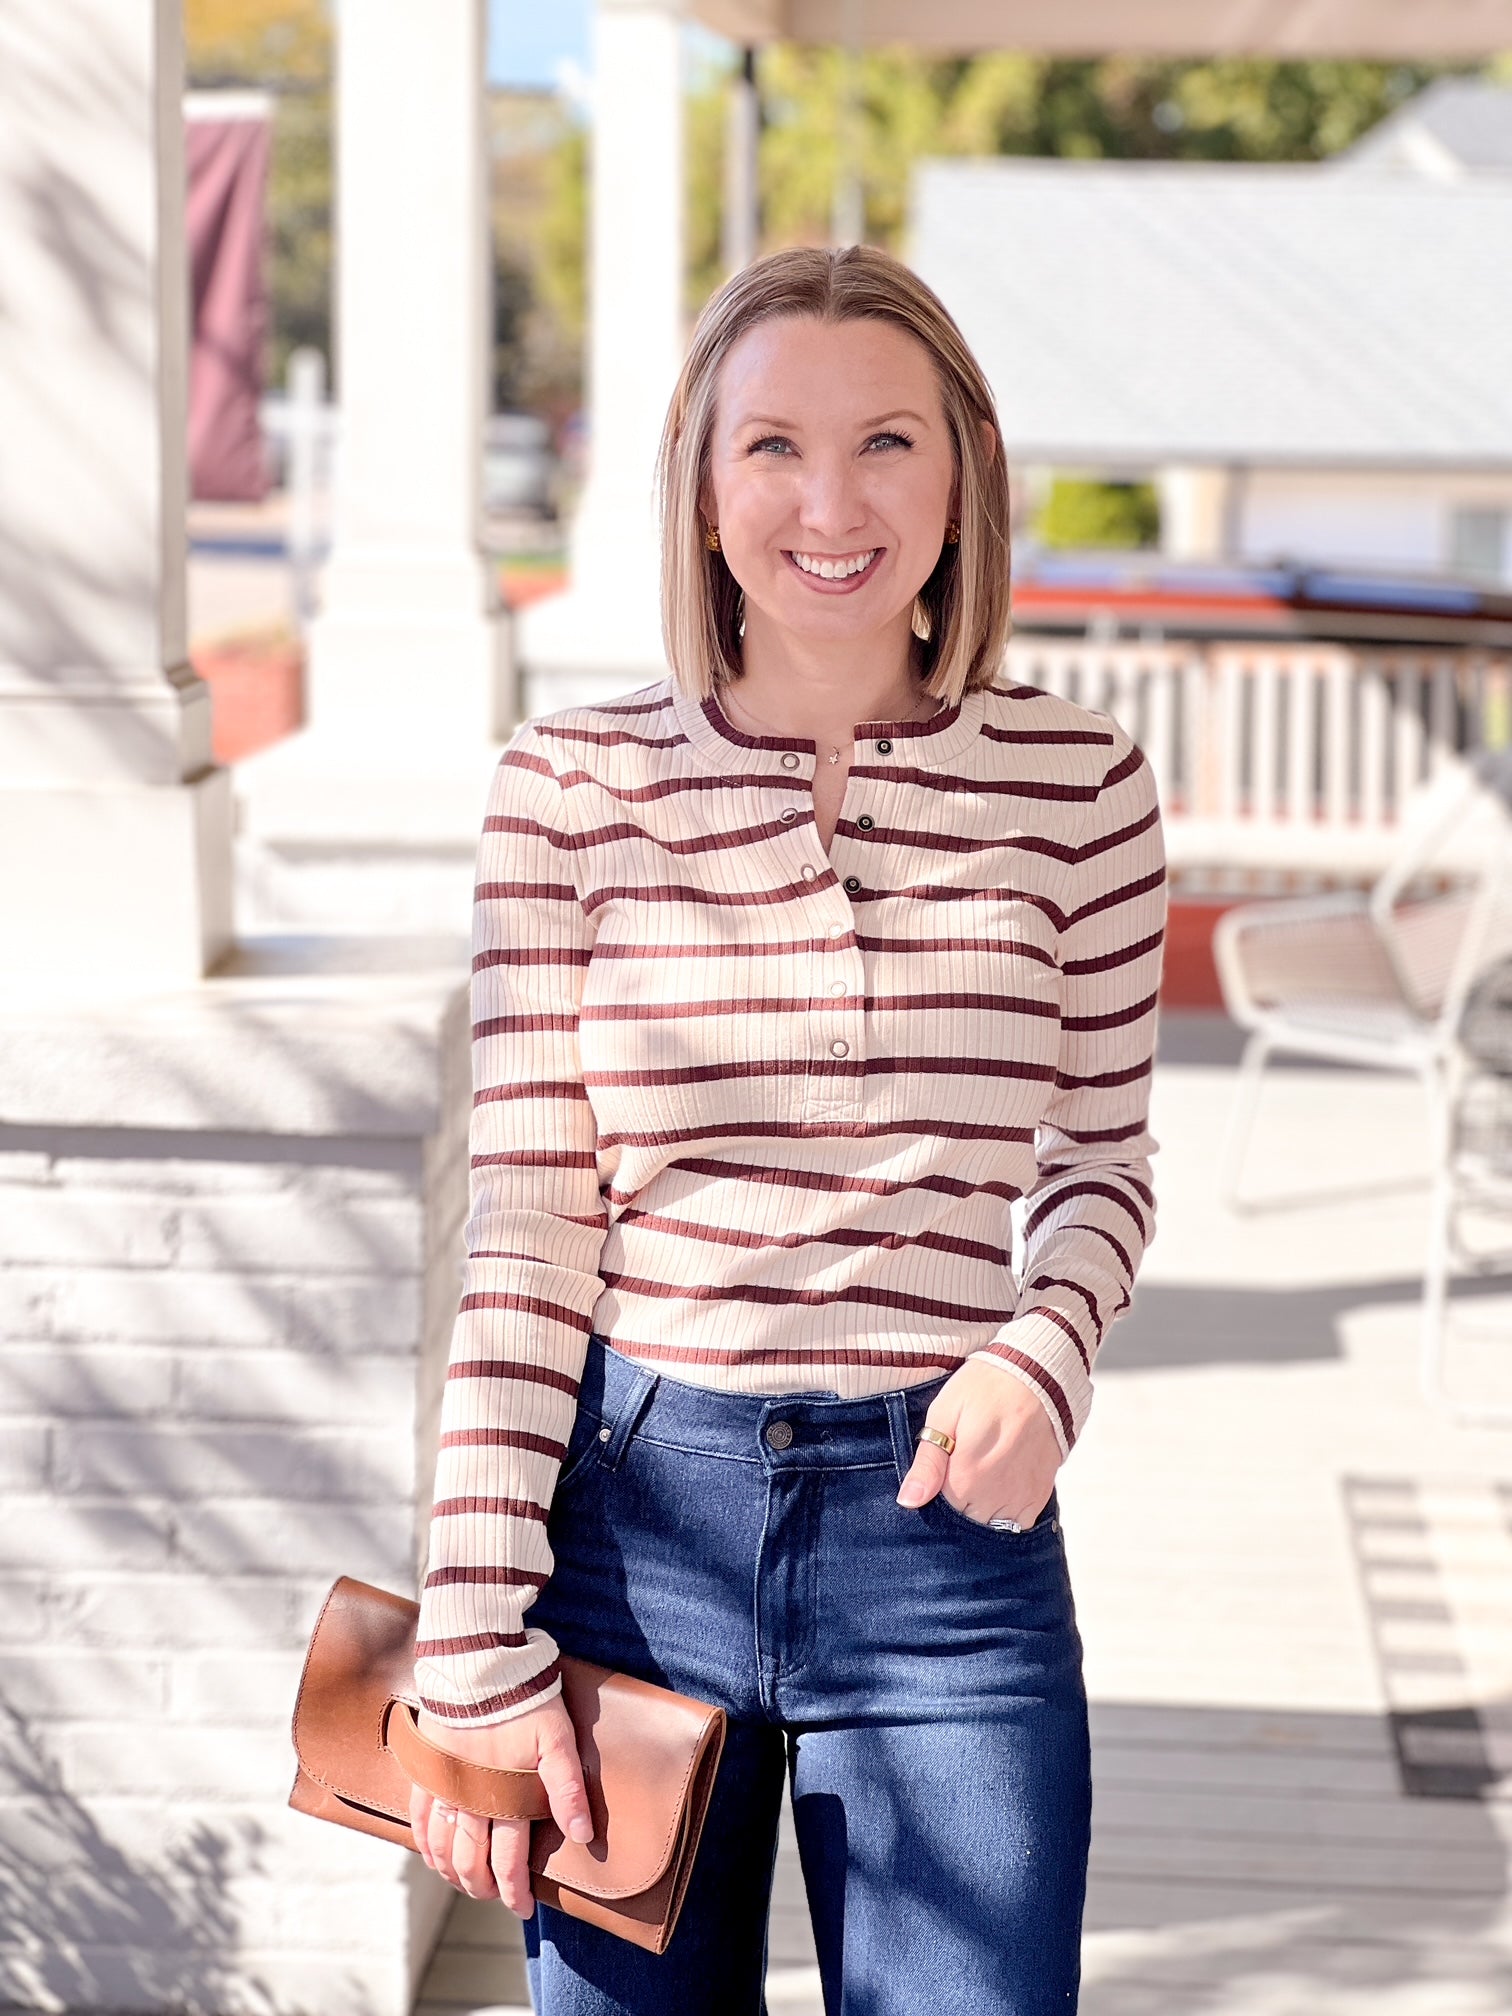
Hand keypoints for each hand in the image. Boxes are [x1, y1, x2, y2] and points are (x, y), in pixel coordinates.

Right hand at [408, 1693, 591, 1918]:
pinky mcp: (426, 1770)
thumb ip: (568, 1789)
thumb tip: (581, 1835)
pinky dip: (425, 1844)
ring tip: (466, 1884)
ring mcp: (444, 1787)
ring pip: (443, 1848)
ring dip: (453, 1873)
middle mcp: (470, 1802)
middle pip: (472, 1862)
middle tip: (497, 1898)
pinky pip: (419, 1818)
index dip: (515, 1892)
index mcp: (505, 1798)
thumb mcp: (557, 1739)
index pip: (509, 1862)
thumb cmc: (524, 1699)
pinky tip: (432, 1854)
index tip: (524, 1909)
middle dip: (485, 1888)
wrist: (477, 1663)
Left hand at [895, 1359, 1062, 1526]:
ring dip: (982, 1508)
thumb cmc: (985, 1388)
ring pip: (990, 1524)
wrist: (1037, 1375)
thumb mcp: (944, 1414)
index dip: (937, 1487)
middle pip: (964, 1519)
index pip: (939, 1508)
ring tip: (983, 1471)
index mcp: (964, 1477)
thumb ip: (928, 1464)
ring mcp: (1020, 1497)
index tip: (945, 1463)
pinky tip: (1002, 1484)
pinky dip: (1008, 1512)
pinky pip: (1019, 1523)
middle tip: (964, 1463)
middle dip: (958, 1500)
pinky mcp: (1040, 1494)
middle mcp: (993, 1496)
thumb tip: (908, 1501)